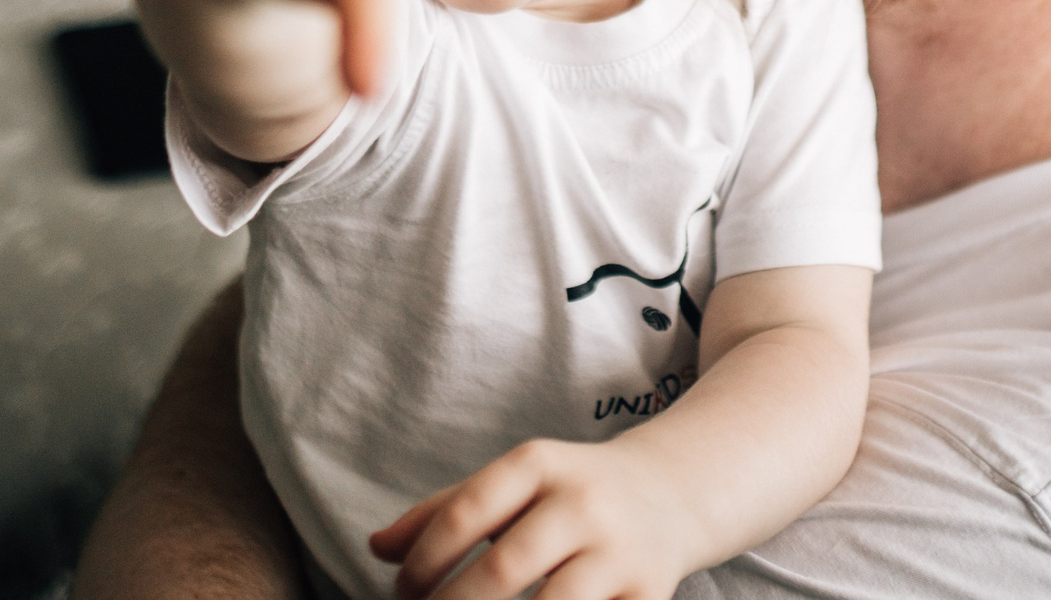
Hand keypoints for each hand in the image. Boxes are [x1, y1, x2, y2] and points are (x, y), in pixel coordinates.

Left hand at [372, 438, 703, 599]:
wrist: (673, 491)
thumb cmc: (570, 493)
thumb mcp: (513, 483)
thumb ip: (443, 511)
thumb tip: (376, 549)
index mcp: (539, 464)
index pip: (467, 510)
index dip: (424, 560)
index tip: (403, 593)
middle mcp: (583, 502)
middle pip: (506, 565)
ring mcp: (620, 551)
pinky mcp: (650, 593)